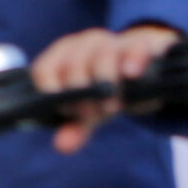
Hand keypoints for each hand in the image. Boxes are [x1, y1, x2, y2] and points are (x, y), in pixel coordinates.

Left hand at [30, 23, 178, 154]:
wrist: (143, 70)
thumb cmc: (104, 90)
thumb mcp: (89, 111)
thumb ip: (75, 128)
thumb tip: (62, 146)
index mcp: (61, 58)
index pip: (44, 69)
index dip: (51, 90)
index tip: (66, 110)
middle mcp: (82, 45)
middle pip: (74, 65)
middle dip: (82, 92)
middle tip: (95, 112)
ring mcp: (111, 41)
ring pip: (102, 56)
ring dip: (105, 81)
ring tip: (111, 105)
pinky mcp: (140, 43)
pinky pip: (134, 49)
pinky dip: (132, 60)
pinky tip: (131, 74)